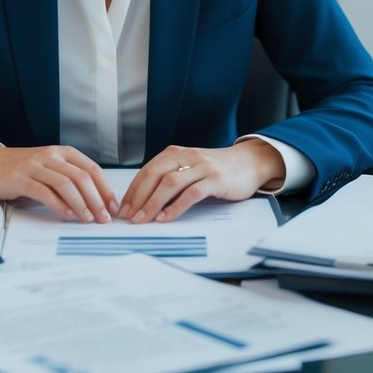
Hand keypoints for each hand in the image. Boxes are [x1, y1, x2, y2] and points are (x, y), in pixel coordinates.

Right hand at [0, 144, 117, 222]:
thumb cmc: (24, 170)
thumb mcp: (51, 169)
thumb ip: (70, 180)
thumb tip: (98, 202)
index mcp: (63, 152)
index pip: (92, 169)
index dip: (105, 189)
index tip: (114, 207)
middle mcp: (51, 155)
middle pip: (81, 177)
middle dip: (97, 200)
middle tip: (104, 218)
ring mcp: (35, 165)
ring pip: (65, 184)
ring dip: (81, 204)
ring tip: (88, 220)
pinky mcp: (20, 178)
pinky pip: (45, 192)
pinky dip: (59, 205)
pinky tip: (67, 216)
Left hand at [118, 141, 285, 223]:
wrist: (250, 162)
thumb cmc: (216, 169)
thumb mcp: (190, 167)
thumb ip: (171, 177)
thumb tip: (144, 200)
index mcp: (176, 152)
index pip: (147, 170)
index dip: (133, 189)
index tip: (122, 208)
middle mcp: (187, 156)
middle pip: (154, 175)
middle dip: (138, 197)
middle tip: (128, 217)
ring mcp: (202, 166)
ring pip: (170, 184)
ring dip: (153, 204)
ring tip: (143, 220)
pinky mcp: (216, 179)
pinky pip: (192, 193)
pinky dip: (176, 207)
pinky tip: (166, 218)